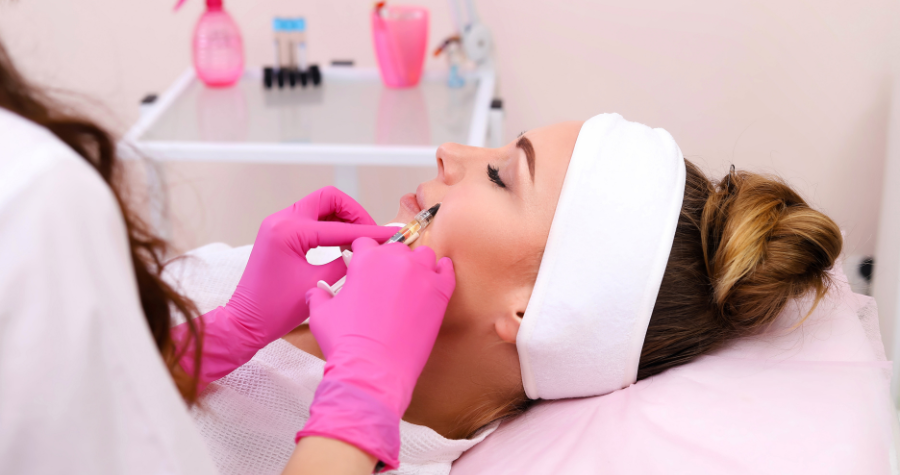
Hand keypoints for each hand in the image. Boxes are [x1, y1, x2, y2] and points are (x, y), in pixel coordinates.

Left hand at [172, 187, 397, 386]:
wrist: (246, 323)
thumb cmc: (275, 310)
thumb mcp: (318, 284)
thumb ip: (345, 262)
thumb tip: (367, 251)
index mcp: (288, 231)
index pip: (339, 226)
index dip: (368, 231)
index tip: (389, 235)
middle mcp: (281, 220)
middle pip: (329, 199)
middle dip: (354, 212)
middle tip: (371, 231)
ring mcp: (277, 224)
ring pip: (319, 206)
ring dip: (342, 217)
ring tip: (360, 238)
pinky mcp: (278, 233)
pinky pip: (309, 219)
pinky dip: (329, 226)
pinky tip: (343, 242)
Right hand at [297, 238, 454, 470]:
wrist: (373, 369)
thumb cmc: (346, 343)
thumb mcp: (321, 315)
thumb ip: (320, 296)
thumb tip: (317, 292)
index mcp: (366, 259)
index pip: (366, 242)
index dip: (363, 253)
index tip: (365, 263)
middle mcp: (396, 260)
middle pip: (396, 248)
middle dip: (390, 260)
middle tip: (386, 281)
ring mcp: (421, 275)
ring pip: (424, 255)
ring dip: (417, 264)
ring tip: (411, 282)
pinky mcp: (440, 293)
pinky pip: (447, 271)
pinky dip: (443, 272)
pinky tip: (437, 278)